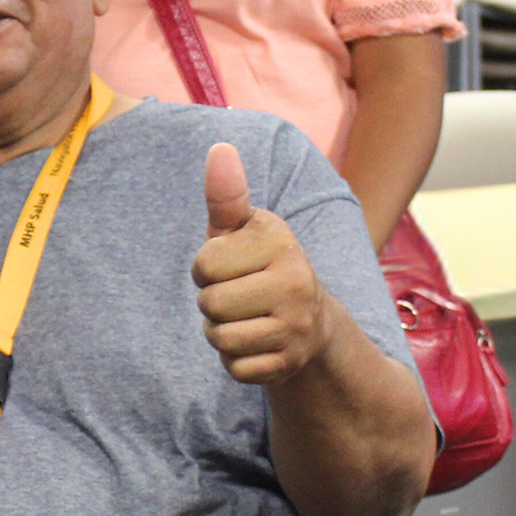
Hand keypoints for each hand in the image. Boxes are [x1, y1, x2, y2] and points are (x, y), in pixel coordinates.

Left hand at [193, 143, 330, 385]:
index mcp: (280, 244)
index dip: (206, 268)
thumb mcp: (241, 229)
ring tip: (246, 318)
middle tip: (239, 296)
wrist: (311, 322)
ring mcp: (298, 327)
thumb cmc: (258, 266)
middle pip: (210, 304)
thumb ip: (226, 195)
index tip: (231, 266)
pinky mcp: (290, 363)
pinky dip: (235, 360)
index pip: (204, 265)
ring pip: (219, 338)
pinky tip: (257, 344)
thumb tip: (219, 148)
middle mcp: (297, 283)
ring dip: (220, 332)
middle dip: (212, 303)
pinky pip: (234, 368)